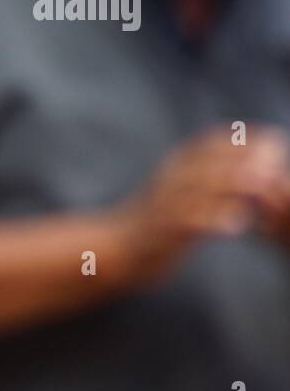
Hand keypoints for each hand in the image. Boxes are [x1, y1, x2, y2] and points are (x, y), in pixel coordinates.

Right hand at [110, 125, 289, 282]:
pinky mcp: (162, 230)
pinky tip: (237, 225)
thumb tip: (252, 168)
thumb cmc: (157, 223)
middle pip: (213, 159)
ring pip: (204, 185)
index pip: (215, 141)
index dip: (248, 142)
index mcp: (176, 166)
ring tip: (265, 191)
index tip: (276, 151)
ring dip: (238, 185)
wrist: (116, 249)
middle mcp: (170, 179)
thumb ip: (210, 175)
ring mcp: (165, 203)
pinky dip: (214, 219)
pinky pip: (189, 220)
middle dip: (249, 160)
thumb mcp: (180, 190)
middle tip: (277, 170)